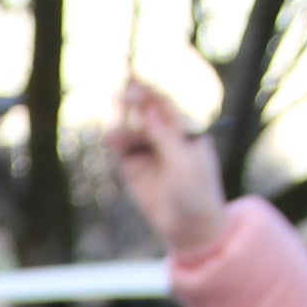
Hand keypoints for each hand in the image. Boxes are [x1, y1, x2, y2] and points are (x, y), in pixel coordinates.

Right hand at [108, 80, 230, 258]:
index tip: (134, 81)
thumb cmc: (196, 192)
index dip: (149, 91)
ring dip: (121, 124)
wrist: (190, 225)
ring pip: (131, 128)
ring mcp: (150, 150)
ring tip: (114, 131)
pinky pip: (122, 148)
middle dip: (132, 101)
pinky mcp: (134, 167)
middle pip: (145, 111)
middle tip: (119, 96)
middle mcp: (166, 135)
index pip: (165, 103)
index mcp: (185, 129)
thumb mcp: (184, 163)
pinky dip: (115, 140)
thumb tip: (149, 110)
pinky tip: (110, 137)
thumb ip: (166, 136)